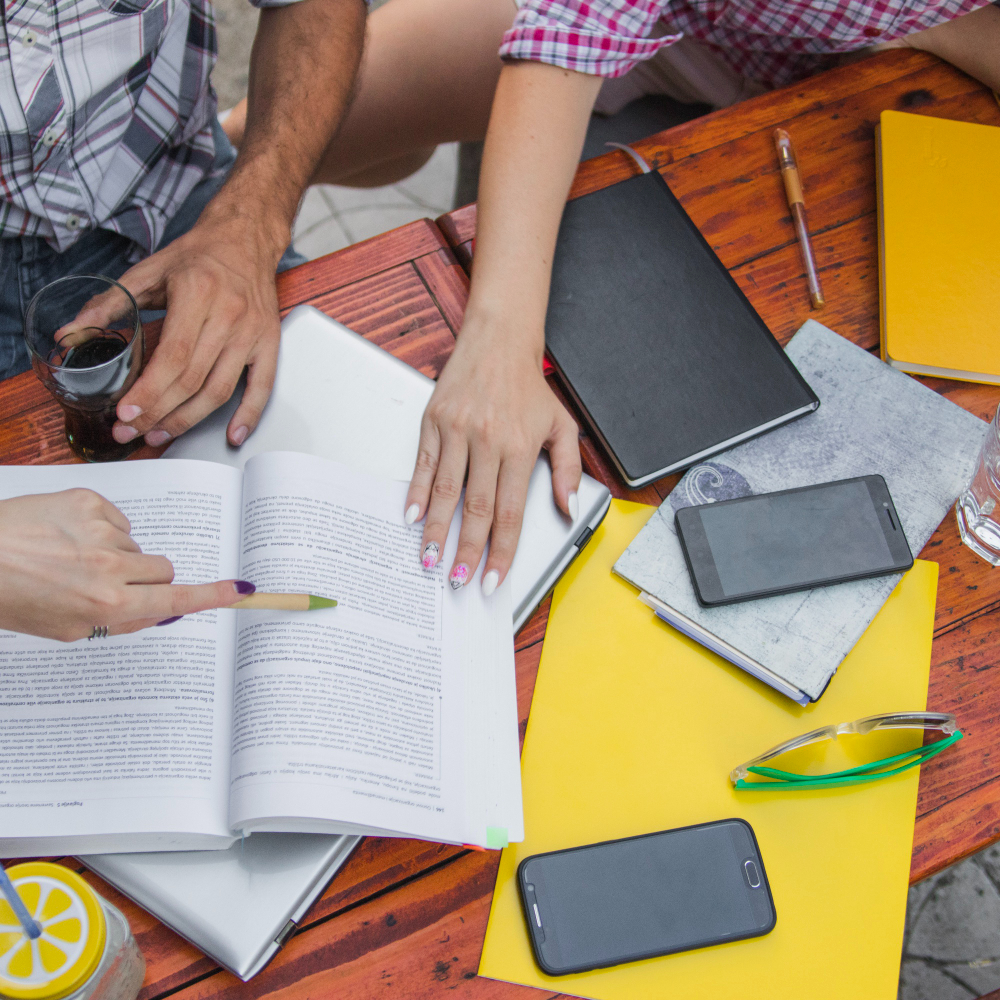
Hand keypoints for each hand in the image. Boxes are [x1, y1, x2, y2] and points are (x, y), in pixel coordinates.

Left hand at [0, 490, 252, 641]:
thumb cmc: (10, 596)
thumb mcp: (66, 627)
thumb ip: (121, 620)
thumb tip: (164, 608)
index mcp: (107, 603)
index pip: (176, 600)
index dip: (212, 596)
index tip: (241, 590)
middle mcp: (110, 565)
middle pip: (164, 568)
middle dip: (147, 577)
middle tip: (110, 583)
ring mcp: (100, 529)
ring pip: (137, 544)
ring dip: (115, 553)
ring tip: (68, 558)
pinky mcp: (88, 500)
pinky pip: (117, 519)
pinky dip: (98, 528)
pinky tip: (64, 536)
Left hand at [106, 207, 287, 449]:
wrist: (246, 239)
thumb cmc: (198, 256)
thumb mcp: (148, 271)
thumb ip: (109, 302)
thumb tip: (71, 333)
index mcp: (197, 293)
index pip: (173, 356)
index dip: (149, 391)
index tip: (126, 413)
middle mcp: (229, 315)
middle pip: (192, 379)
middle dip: (158, 412)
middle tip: (132, 431)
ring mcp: (252, 332)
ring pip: (220, 389)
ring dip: (189, 420)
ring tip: (161, 434)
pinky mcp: (268, 343)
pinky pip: (262, 387)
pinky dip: (248, 415)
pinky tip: (231, 436)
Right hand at [404, 326, 581, 594]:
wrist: (499, 339)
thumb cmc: (528, 386)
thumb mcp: (562, 426)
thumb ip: (569, 470)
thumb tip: (569, 508)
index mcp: (521, 449)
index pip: (510, 513)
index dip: (501, 552)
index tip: (493, 580)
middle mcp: (489, 441)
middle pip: (476, 509)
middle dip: (467, 550)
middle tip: (458, 580)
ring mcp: (458, 431)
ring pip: (445, 490)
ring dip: (436, 529)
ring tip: (429, 559)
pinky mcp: (435, 420)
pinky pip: (423, 463)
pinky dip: (415, 491)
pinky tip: (410, 516)